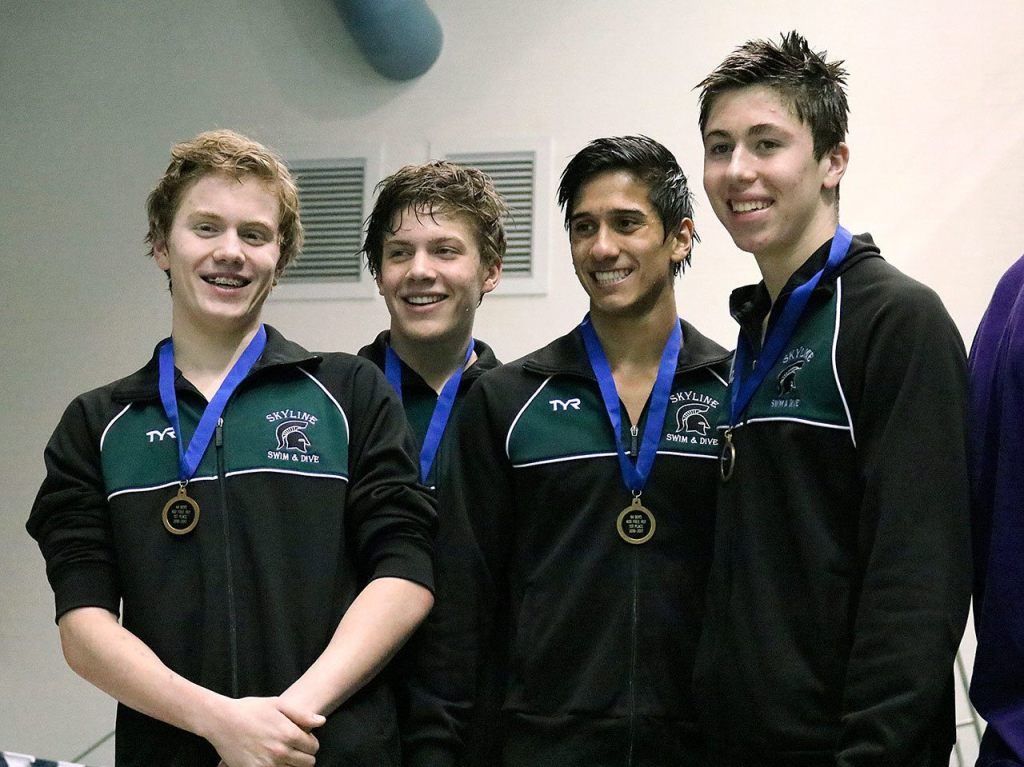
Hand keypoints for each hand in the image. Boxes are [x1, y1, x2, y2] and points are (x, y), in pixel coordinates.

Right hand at [205, 695, 324, 766]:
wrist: (222, 721)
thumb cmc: (250, 710)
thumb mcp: (278, 704)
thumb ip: (302, 715)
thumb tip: (322, 722)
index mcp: (288, 734)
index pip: (313, 748)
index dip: (311, 743)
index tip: (303, 739)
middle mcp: (280, 752)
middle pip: (307, 763)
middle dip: (304, 755)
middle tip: (295, 747)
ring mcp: (267, 765)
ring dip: (292, 764)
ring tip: (282, 752)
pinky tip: (272, 760)